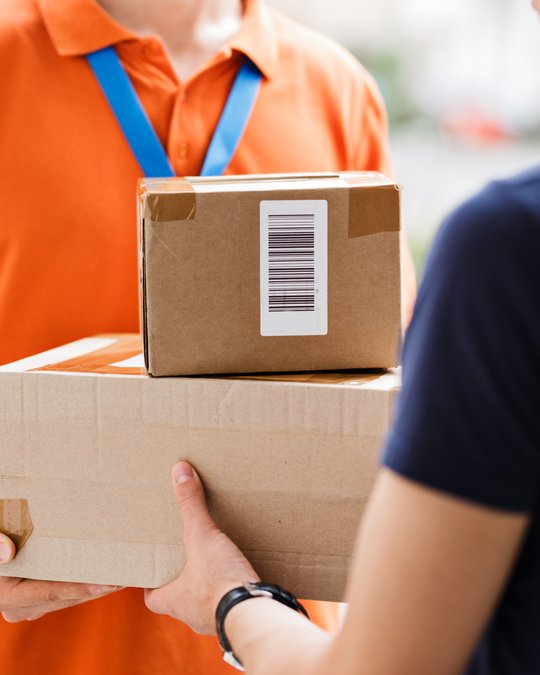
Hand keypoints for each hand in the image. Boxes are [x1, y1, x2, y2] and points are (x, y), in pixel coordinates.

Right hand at [0, 532, 120, 621]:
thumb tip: (8, 551)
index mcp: (8, 594)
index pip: (50, 592)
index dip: (81, 587)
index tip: (109, 583)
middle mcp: (18, 607)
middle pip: (65, 598)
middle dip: (97, 588)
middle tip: (127, 576)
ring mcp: (28, 607)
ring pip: (68, 598)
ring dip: (95, 587)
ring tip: (124, 575)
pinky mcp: (36, 600)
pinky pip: (64, 594)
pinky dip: (84, 584)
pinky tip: (106, 576)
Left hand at [145, 462, 258, 633]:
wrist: (255, 614)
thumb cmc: (219, 581)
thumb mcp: (202, 536)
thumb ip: (191, 505)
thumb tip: (179, 471)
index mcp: (174, 601)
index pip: (151, 598)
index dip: (152, 582)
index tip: (157, 566)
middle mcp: (191, 616)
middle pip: (178, 600)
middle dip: (184, 580)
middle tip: (189, 558)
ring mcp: (215, 621)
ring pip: (205, 604)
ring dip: (210, 586)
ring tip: (218, 562)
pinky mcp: (238, 619)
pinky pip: (230, 606)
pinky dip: (232, 592)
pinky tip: (242, 576)